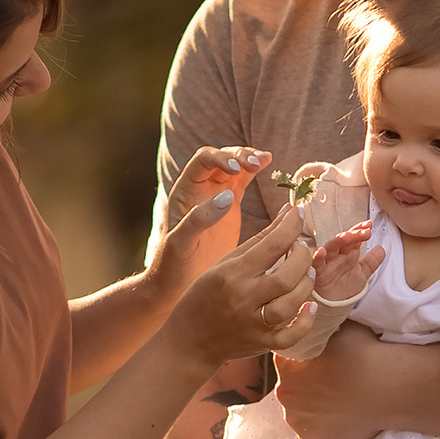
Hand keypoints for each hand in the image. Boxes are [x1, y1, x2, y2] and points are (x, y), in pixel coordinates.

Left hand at [150, 148, 270, 293]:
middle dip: (238, 156)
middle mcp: (200, 189)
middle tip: (255, 163)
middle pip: (220, 158)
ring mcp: (216, 196)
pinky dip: (255, 170)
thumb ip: (199, 219)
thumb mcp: (181, 243)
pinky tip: (267, 162)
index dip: (220, 159)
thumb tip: (227, 197)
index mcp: (185, 191)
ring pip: (234, 167)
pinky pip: (243, 180)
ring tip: (265, 159)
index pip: (202, 161)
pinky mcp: (231, 206)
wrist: (176, 283)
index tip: (237, 169)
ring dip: (249, 159)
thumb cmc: (172, 264)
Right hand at [169, 202, 318, 368]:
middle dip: (302, 257)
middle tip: (301, 248)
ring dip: (307, 284)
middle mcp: (244, 299)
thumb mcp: (224, 263)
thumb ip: (259, 240)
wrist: (190, 340)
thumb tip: (287, 214)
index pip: (271, 245)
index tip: (299, 213)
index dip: (291, 226)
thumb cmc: (205, 295)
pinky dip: (306, 321)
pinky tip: (310, 305)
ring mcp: (253, 325)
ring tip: (307, 272)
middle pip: (286, 277)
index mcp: (232, 274)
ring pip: (291, 304)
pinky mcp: (261, 344)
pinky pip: (292, 336)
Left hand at [274, 332, 378, 438]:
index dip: (306, 364)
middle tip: (334, 387)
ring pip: (300, 415)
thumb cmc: (365, 351)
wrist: (388, 386)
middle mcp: (284, 391)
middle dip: (308, 389)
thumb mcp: (337, 326)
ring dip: (314, 412)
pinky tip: (339, 425)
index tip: (324, 366)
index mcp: (285, 363)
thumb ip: (318, 327)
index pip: (288, 363)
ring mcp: (295, 420)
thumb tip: (315, 317)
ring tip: (339, 406)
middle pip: (292, 390)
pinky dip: (322, 434)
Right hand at [310, 218, 383, 294]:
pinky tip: (322, 252)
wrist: (334, 306)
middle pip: (344, 240)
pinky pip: (316, 263)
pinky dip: (318, 257)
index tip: (369, 225)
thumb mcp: (362, 273)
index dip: (360, 230)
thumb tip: (382, 248)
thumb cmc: (345, 288)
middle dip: (353, 234)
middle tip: (364, 232)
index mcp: (348, 253)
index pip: (354, 238)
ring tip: (346, 236)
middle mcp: (337, 255)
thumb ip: (372, 261)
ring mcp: (327, 262)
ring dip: (337, 241)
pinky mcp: (317, 273)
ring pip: (330, 247)